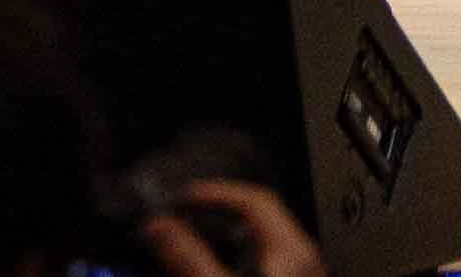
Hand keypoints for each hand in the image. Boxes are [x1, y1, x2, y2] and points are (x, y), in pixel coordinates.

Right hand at [136, 177, 330, 276]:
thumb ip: (187, 259)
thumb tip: (158, 227)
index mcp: (291, 250)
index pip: (254, 198)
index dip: (216, 192)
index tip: (186, 195)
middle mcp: (303, 262)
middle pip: (259, 221)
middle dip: (218, 218)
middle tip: (185, 219)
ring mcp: (300, 276)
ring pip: (262, 247)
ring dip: (228, 244)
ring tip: (195, 249)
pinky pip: (267, 265)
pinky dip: (239, 263)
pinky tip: (219, 270)